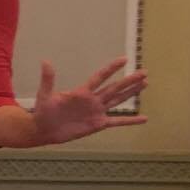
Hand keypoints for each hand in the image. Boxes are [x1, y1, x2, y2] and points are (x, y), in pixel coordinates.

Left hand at [29, 57, 147, 145]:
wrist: (44, 130)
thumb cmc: (43, 112)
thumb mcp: (45, 95)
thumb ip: (48, 80)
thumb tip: (45, 61)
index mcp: (82, 92)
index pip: (100, 77)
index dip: (111, 69)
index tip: (124, 59)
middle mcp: (93, 100)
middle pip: (114, 88)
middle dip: (129, 80)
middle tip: (144, 72)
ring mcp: (97, 112)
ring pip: (118, 100)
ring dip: (131, 93)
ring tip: (145, 84)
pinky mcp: (98, 124)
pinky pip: (118, 121)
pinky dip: (131, 121)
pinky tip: (144, 118)